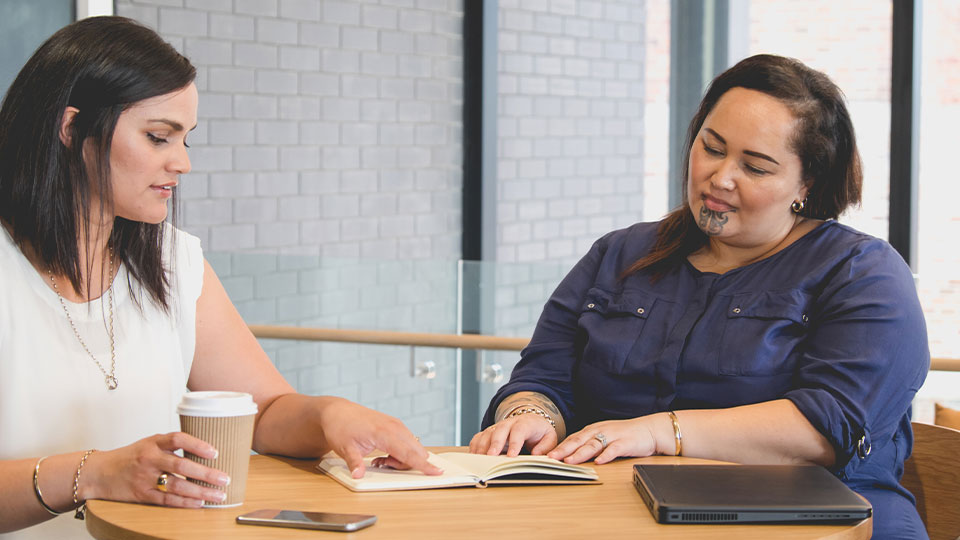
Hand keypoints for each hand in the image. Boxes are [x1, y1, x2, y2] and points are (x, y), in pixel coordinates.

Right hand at [82, 433, 229, 507]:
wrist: (99, 473)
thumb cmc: (130, 457)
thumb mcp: (149, 443)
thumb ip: (171, 446)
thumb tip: (205, 450)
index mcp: (153, 442)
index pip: (178, 439)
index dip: (198, 445)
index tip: (215, 452)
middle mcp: (149, 458)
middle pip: (182, 465)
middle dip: (206, 473)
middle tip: (224, 478)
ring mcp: (145, 478)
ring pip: (177, 485)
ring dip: (200, 492)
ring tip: (218, 495)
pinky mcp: (142, 494)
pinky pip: (167, 499)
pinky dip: (185, 502)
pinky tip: (199, 503)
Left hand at [318, 399, 442, 478]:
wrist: (338, 412)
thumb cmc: (341, 427)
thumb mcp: (345, 448)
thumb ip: (354, 463)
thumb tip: (358, 476)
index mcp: (384, 433)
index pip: (409, 454)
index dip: (423, 465)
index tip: (437, 472)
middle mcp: (394, 427)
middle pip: (415, 452)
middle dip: (405, 465)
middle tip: (382, 464)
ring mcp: (396, 425)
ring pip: (413, 447)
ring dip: (402, 458)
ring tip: (380, 460)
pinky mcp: (395, 425)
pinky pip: (407, 442)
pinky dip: (401, 451)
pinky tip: (384, 454)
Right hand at [469, 414, 557, 456]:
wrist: (531, 421)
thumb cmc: (539, 432)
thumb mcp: (549, 438)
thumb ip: (545, 446)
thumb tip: (536, 454)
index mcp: (525, 423)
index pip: (519, 430)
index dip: (514, 443)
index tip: (511, 456)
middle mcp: (509, 423)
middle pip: (499, 430)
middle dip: (494, 444)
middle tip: (491, 457)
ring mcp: (498, 427)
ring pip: (487, 433)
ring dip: (482, 446)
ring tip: (479, 460)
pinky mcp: (490, 432)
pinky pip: (479, 437)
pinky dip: (475, 446)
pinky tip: (474, 457)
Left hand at [548, 418, 656, 464]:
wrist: (650, 430)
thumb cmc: (625, 436)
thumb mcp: (604, 437)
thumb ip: (589, 444)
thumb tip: (570, 456)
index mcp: (593, 430)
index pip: (573, 439)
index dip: (559, 447)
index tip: (546, 455)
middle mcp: (600, 431)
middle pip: (579, 441)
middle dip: (564, 450)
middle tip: (550, 458)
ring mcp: (613, 436)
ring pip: (593, 445)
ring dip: (580, 453)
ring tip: (569, 461)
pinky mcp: (626, 443)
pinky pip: (614, 449)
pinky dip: (606, 455)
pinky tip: (599, 461)